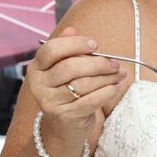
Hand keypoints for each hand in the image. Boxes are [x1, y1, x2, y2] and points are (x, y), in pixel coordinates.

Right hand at [28, 27, 125, 145]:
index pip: (52, 50)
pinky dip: (106, 92)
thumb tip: (72, 30)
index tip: (95, 45)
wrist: (64, 126)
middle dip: (98, 63)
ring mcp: (49, 102)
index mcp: (37, 67)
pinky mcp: (64, 116)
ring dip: (107, 77)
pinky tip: (115, 87)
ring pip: (83, 84)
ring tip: (120, 74)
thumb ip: (68, 48)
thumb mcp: (66, 67)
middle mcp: (38, 84)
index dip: (75, 44)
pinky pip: (90, 100)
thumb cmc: (68, 89)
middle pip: (70, 67)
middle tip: (115, 63)